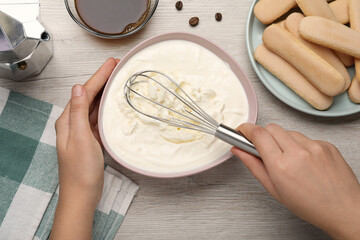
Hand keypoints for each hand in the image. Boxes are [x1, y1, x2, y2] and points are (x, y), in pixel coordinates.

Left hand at [50, 58, 117, 239]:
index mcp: (68, 121)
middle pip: (88, 96)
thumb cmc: (80, 171)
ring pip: (94, 106)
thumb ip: (78, 113)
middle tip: (116, 68)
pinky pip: (98, 118)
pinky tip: (112, 106)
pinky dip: (105, 109)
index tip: (111, 64)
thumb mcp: (81, 139)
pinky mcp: (90, 140)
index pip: (84, 92)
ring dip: (104, 93)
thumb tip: (77, 88)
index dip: (98, 77)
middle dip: (102, 81)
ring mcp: (81, 132)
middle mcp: (73, 124)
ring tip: (116, 81)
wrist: (82, 195)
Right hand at [232, 123, 359, 239]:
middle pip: (271, 128)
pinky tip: (305, 161)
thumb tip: (239, 151)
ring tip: (289, 160)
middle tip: (263, 148)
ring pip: (288, 131)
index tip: (242, 130)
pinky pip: (305, 137)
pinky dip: (300, 145)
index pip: (258, 134)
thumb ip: (254, 166)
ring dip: (282, 140)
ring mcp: (314, 146)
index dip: (246, 129)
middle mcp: (298, 152)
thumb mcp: (274, 189)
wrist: (343, 209)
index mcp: (280, 166)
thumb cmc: (310, 205)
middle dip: (263, 135)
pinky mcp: (326, 144)